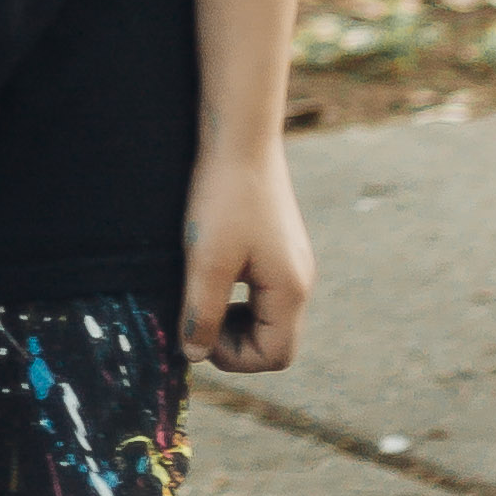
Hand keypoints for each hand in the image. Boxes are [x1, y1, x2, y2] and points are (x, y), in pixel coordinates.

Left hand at [183, 138, 313, 372]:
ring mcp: (293, 261)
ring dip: (235, 318)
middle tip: (197, 316)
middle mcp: (301, 279)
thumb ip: (201, 314)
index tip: (198, 331)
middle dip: (234, 341)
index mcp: (290, 290)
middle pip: (275, 340)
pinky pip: (265, 290)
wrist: (240, 137)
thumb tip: (195, 355)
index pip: (275, 355)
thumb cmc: (224, 199)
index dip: (234, 358)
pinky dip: (239, 294)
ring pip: (269, 315)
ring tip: (203, 294)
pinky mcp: (281, 245)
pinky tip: (213, 270)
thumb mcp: (206, 262)